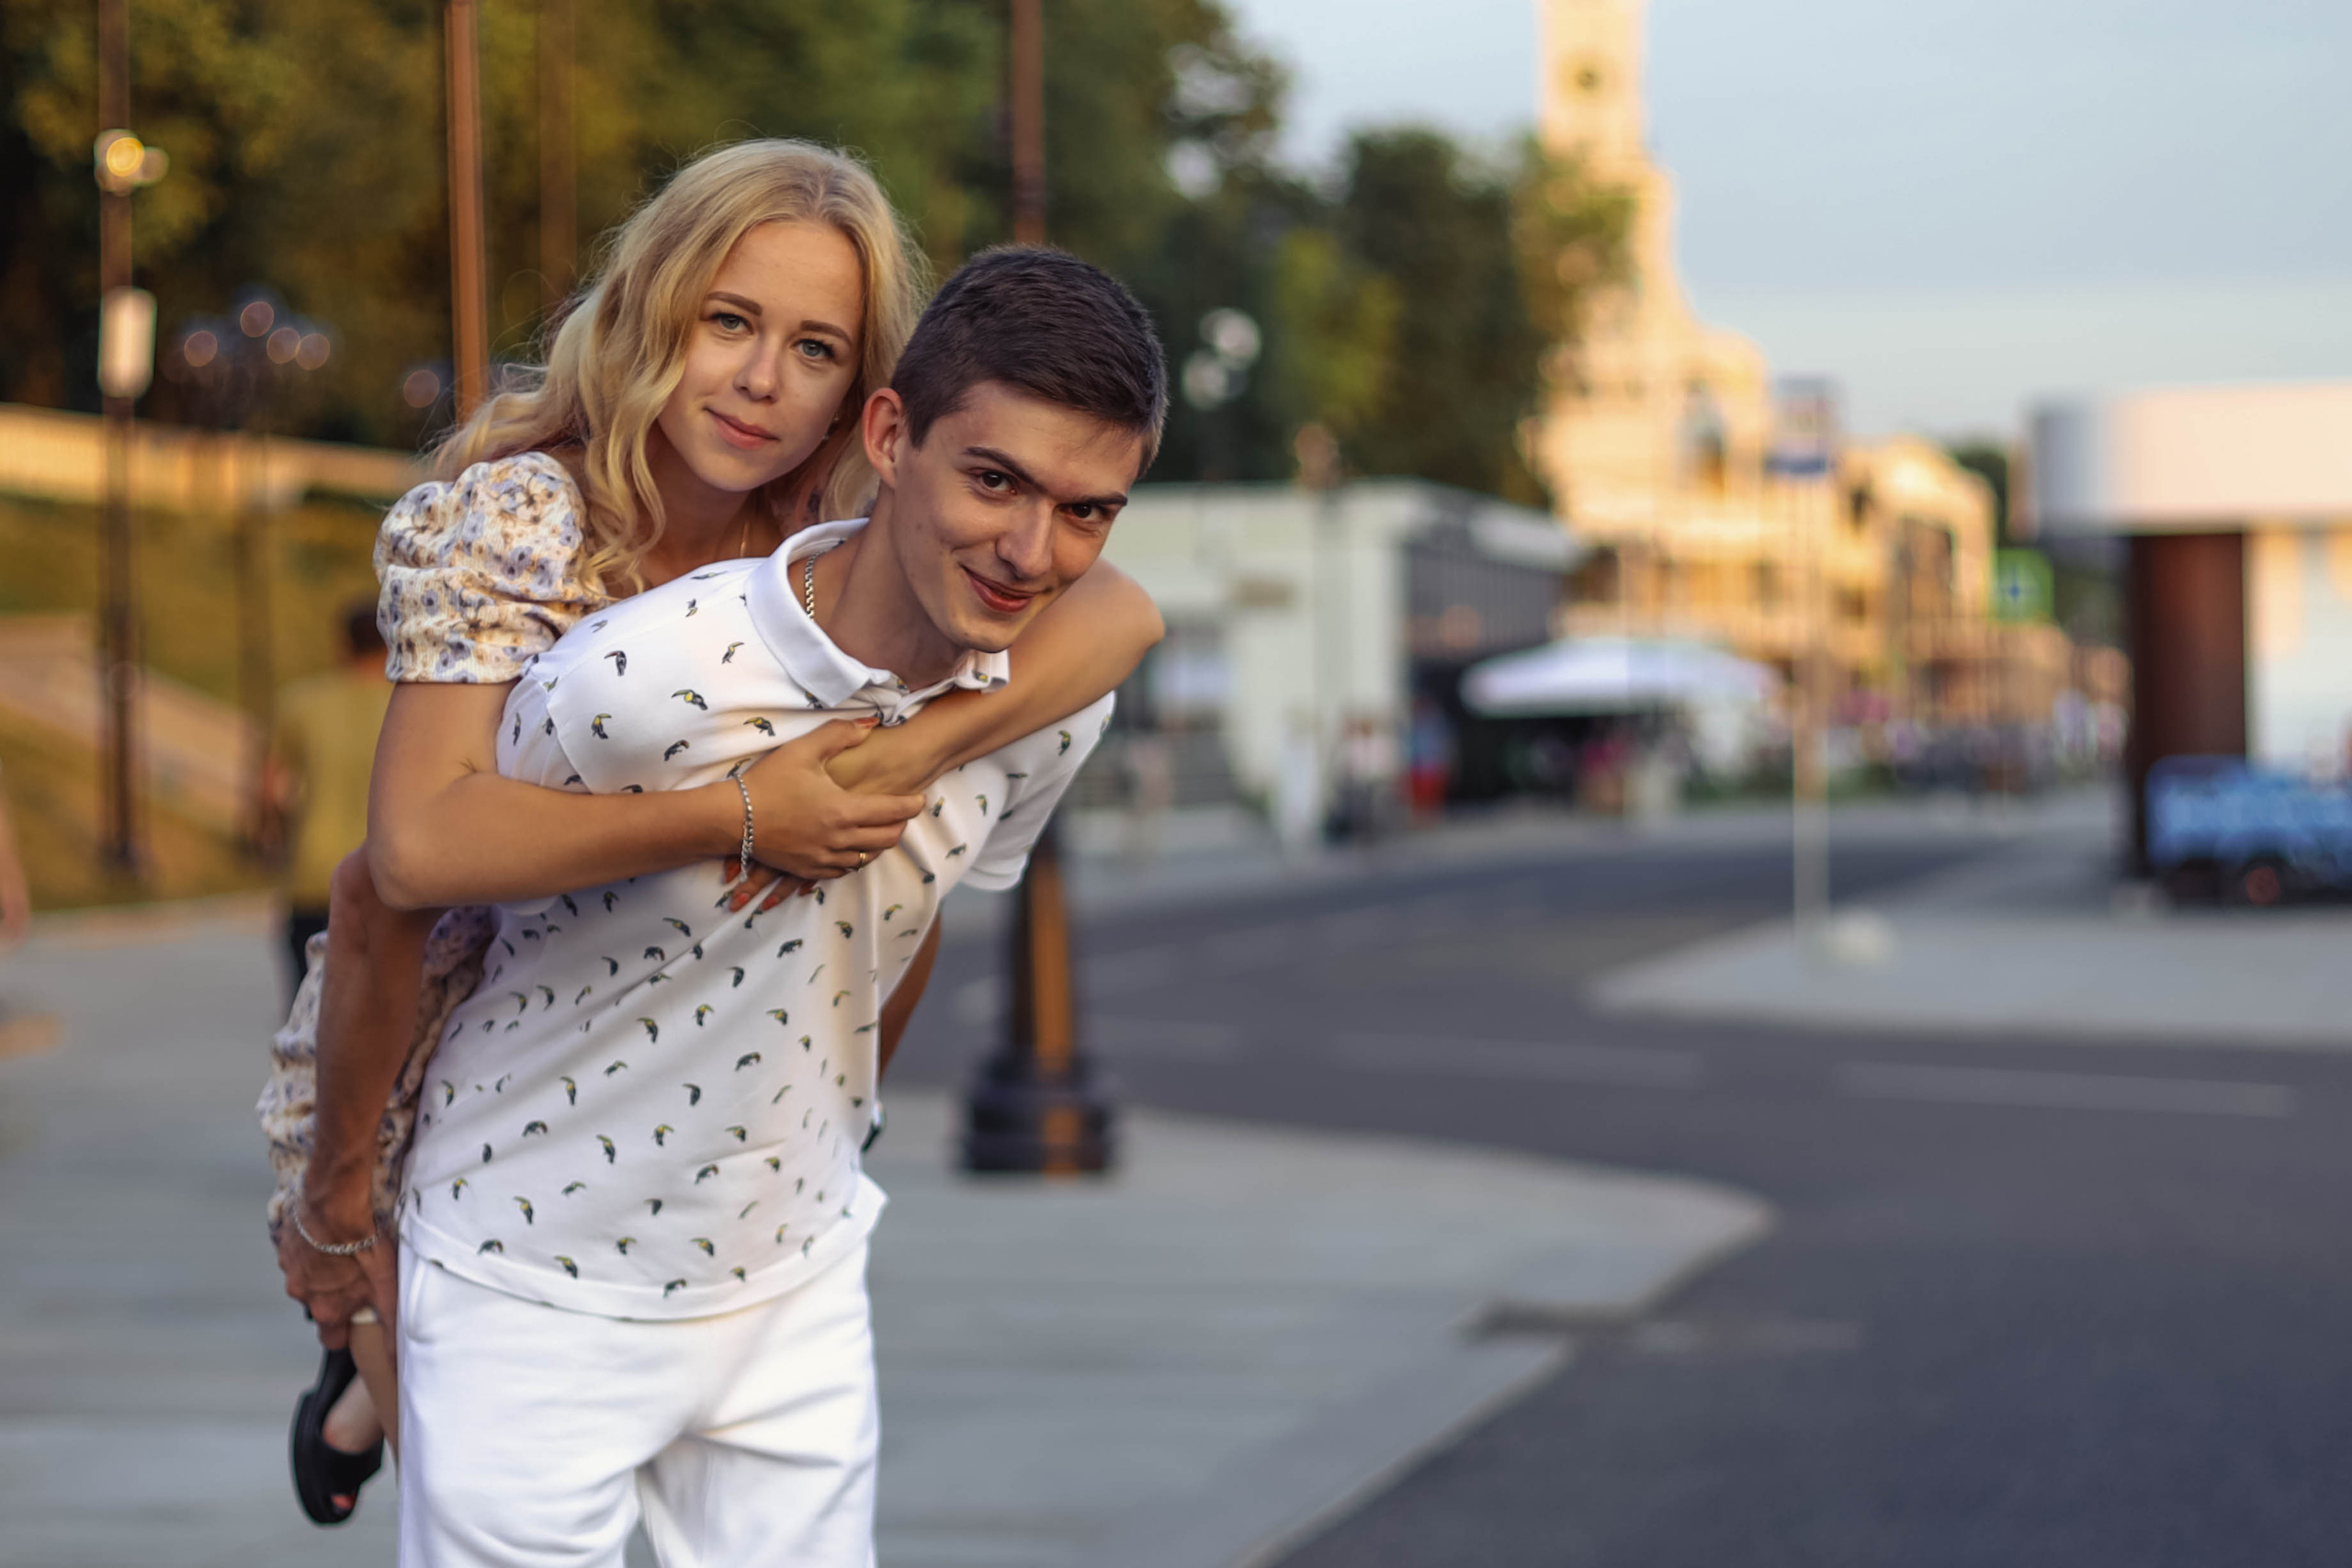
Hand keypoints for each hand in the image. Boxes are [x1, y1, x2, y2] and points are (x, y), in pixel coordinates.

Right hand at [278, 1184, 398, 1347]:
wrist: (335, 1201)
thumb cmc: (364, 1242)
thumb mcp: (387, 1284)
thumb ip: (391, 1321)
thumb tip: (396, 1358)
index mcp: (327, 1310)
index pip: (333, 1339)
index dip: (347, 1330)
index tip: (359, 1317)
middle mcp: (302, 1294)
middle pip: (320, 1307)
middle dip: (336, 1298)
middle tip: (357, 1277)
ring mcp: (290, 1269)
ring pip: (308, 1281)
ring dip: (323, 1272)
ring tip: (345, 1251)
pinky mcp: (284, 1246)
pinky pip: (298, 1256)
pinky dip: (311, 1251)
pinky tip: (329, 1236)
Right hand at [734, 720, 923, 883]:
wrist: (732, 818)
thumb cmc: (768, 782)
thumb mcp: (804, 750)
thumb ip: (840, 734)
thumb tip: (871, 724)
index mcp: (842, 810)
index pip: (892, 812)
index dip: (911, 806)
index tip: (920, 799)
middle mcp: (838, 839)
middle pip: (886, 840)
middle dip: (900, 827)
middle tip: (902, 815)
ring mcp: (823, 858)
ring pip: (866, 858)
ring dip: (878, 845)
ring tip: (881, 831)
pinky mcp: (808, 870)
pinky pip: (843, 871)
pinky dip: (854, 860)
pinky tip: (854, 849)